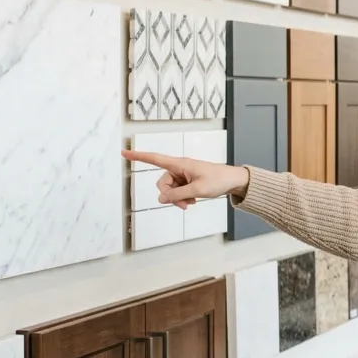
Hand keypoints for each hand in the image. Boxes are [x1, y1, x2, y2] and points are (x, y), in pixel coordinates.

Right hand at [121, 149, 250, 209]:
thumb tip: (160, 199)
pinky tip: (193, 201)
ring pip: (170, 190)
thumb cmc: (218, 180)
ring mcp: (183, 175)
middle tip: (185, 205)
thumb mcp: (197, 190)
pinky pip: (177, 191)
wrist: (233, 181)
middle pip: (162, 183)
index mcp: (179, 164)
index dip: (138, 156)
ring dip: (177, 199)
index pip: (154, 159)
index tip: (123, 152)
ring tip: (191, 204)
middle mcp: (179, 168)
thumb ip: (177, 195)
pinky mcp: (187, 181)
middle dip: (170, 196)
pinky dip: (182, 198)